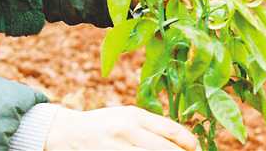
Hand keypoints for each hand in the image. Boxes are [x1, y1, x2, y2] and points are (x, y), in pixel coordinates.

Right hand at [45, 105, 198, 149]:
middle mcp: (128, 131)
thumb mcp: (127, 117)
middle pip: (167, 150)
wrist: (67, 133)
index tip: (198, 150)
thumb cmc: (103, 125)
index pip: (172, 131)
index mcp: (134, 116)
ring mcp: (118, 149)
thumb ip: (152, 126)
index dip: (191, 143)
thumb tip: (185, 140)